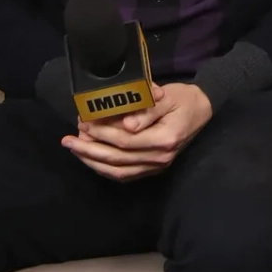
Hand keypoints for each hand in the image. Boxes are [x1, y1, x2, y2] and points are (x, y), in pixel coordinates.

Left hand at [62, 82, 213, 181]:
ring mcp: (157, 166)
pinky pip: (125, 174)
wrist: (202, 109)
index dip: (102, 133)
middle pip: (118, 158)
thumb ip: (147, 110)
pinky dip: (105, 169)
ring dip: (93, 161)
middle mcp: (161, 157)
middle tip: (69, 139)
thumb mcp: (167, 97)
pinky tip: (91, 159)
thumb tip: (126, 125)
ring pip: (118, 170)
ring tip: (74, 149)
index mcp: (165, 139)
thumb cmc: (183, 99)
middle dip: (89, 149)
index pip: (126, 140)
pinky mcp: (153, 168)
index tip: (84, 123)